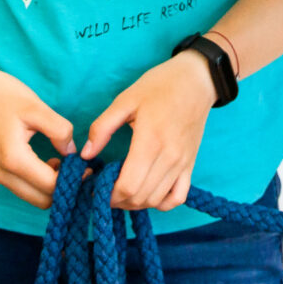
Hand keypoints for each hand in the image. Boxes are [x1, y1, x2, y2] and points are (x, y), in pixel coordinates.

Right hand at [0, 64, 75, 208]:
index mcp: (13, 159)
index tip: (89, 168)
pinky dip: (39, 183)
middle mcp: (1, 173)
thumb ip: (59, 131)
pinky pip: (22, 187)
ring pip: (32, 197)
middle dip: (63, 190)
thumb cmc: (4, 94)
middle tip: (79, 170)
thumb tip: (73, 153)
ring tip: (66, 165)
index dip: (73, 180)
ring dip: (50, 187)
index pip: (50, 185)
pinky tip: (50, 163)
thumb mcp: (37, 108)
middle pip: (41, 200)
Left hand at [81, 52, 216, 210]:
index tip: (96, 187)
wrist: (196, 80)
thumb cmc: (159, 86)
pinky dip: (162, 202)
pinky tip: (148, 193)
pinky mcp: (191, 164)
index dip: (109, 194)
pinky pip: (178, 197)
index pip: (128, 185)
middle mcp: (169, 157)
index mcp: (150, 141)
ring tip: (122, 191)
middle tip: (105, 189)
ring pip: (157, 200)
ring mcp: (182, 163)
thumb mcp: (125, 100)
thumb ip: (102, 128)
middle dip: (118, 200)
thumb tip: (86, 155)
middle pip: (140, 197)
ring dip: (136, 203)